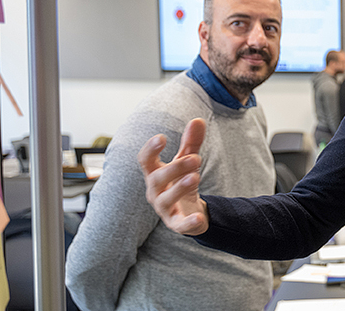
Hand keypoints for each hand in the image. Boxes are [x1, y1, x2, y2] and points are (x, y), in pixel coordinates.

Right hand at [138, 118, 209, 235]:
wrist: (188, 212)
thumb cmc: (182, 182)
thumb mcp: (187, 161)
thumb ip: (191, 143)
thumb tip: (198, 120)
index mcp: (155, 173)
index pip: (145, 161)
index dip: (150, 150)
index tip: (162, 137)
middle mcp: (155, 191)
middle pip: (157, 179)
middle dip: (175, 168)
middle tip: (195, 158)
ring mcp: (164, 209)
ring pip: (166, 200)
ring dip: (179, 188)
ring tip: (195, 176)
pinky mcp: (177, 224)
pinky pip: (180, 225)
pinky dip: (188, 223)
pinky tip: (199, 218)